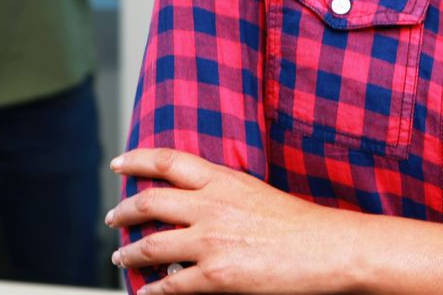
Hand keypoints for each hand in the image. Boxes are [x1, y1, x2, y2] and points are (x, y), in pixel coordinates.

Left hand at [107, 149, 359, 293]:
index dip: (137, 160)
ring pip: (150, 245)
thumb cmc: (301, 224)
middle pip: (149, 202)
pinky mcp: (215, 276)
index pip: (167, 160)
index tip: (119, 164)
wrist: (329, 248)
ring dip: (129, 253)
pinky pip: (171, 284)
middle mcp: (210, 206)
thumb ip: (223, 193)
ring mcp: (210, 241)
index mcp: (223, 180)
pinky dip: (153, 289)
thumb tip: (196, 204)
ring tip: (121, 257)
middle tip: (113, 217)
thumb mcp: (256, 192)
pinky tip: (147, 292)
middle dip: (124, 211)